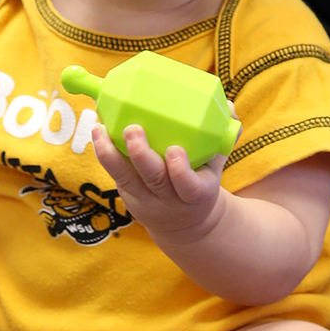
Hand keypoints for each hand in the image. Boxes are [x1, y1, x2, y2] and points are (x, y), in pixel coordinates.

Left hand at [91, 123, 226, 242]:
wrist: (186, 224)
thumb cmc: (201, 182)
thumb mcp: (217, 167)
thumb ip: (224, 138)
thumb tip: (230, 106)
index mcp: (198, 192)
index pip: (189, 186)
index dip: (180, 171)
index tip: (175, 150)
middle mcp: (170, 199)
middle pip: (154, 180)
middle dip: (142, 155)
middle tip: (133, 129)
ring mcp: (146, 199)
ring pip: (126, 178)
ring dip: (112, 153)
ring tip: (103, 128)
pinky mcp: (128, 195)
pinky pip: (115, 174)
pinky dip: (105, 153)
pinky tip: (99, 132)